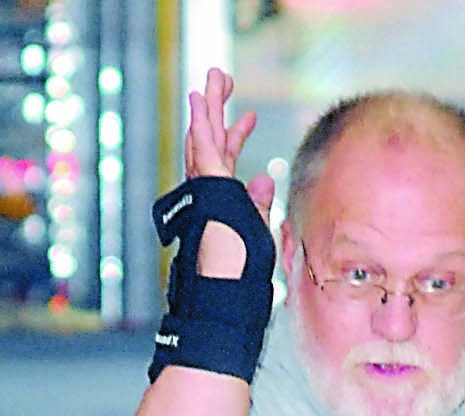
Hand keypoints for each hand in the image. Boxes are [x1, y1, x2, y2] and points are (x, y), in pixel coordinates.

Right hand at [184, 66, 274, 275]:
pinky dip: (202, 125)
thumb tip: (264, 178)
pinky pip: (203, 152)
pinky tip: (200, 101)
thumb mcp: (259, 233)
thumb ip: (259, 204)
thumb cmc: (242, 273)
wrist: (227, 290)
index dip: (237, 136)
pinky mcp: (208, 190)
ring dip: (208, 108)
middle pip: (213, 143)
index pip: (228, 161)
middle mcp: (211, 193)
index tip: (250, 115)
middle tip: (221, 77)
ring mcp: (206, 191)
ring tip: (212, 78)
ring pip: (204, 141)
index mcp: (225, 203)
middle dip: (217, 109)